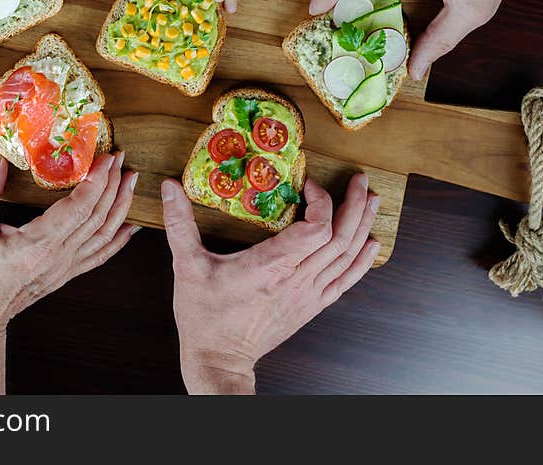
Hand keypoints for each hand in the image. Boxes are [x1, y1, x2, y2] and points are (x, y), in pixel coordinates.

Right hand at [0, 151, 138, 393]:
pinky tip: (131, 225)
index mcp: (39, 244)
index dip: (97, 181)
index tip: (106, 159)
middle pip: (97, 216)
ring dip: (120, 205)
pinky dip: (119, 238)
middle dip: (113, 184)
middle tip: (121, 159)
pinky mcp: (67, 273)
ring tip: (131, 181)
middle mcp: (59, 256)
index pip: (79, 207)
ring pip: (104, 234)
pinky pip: (101, 254)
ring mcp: (66, 267)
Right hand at [161, 174, 379, 393]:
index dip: (321, 202)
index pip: (315, 229)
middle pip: (339, 238)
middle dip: (354, 206)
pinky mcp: (311, 306)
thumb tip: (169, 187)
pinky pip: (345, 281)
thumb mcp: (187, 266)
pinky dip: (361, 261)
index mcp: (271, 267)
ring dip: (362, 226)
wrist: (219, 360)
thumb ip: (179, 224)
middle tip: (360, 181)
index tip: (308, 185)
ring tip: (373, 200)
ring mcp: (308, 295)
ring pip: (347, 257)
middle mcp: (296, 280)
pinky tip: (371, 244)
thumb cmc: (204, 317)